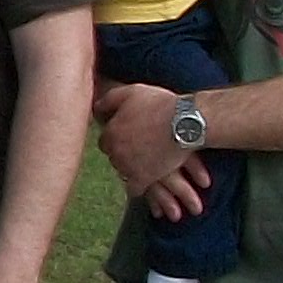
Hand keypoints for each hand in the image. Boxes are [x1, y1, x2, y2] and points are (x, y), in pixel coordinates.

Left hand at [96, 79, 210, 221]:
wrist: (187, 122)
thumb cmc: (160, 104)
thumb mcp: (130, 93)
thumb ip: (109, 100)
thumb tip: (95, 107)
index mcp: (110, 133)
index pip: (105, 141)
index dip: (117, 138)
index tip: (128, 137)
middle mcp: (115, 152)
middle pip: (114, 156)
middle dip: (124, 153)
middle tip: (138, 150)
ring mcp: (128, 167)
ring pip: (123, 172)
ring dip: (131, 169)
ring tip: (144, 166)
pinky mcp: (144, 179)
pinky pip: (133, 189)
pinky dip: (137, 187)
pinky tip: (142, 184)